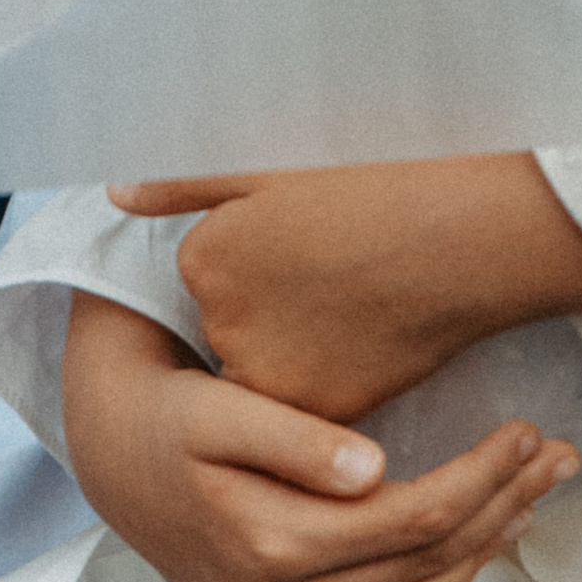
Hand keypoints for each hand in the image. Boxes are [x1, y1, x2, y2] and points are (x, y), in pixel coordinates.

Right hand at [59, 294, 577, 581]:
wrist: (117, 462)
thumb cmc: (177, 421)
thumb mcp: (222, 409)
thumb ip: (295, 439)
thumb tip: (374, 470)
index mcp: (270, 546)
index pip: (413, 520)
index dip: (481, 478)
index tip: (528, 433)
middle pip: (425, 569)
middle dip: (501, 510)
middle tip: (552, 460)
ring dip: (477, 563)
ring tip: (521, 507)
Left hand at [111, 155, 581, 420]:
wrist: (468, 233)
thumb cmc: (375, 182)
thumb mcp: (271, 164)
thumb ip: (186, 182)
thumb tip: (114, 193)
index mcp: (205, 259)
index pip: (213, 277)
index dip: (263, 261)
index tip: (308, 242)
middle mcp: (224, 325)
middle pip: (236, 334)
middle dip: (274, 316)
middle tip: (338, 274)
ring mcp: (274, 378)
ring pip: (271, 377)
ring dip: (302, 353)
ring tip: (361, 303)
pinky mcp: (325, 417)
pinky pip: (313, 413)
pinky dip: (339, 382)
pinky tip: (376, 338)